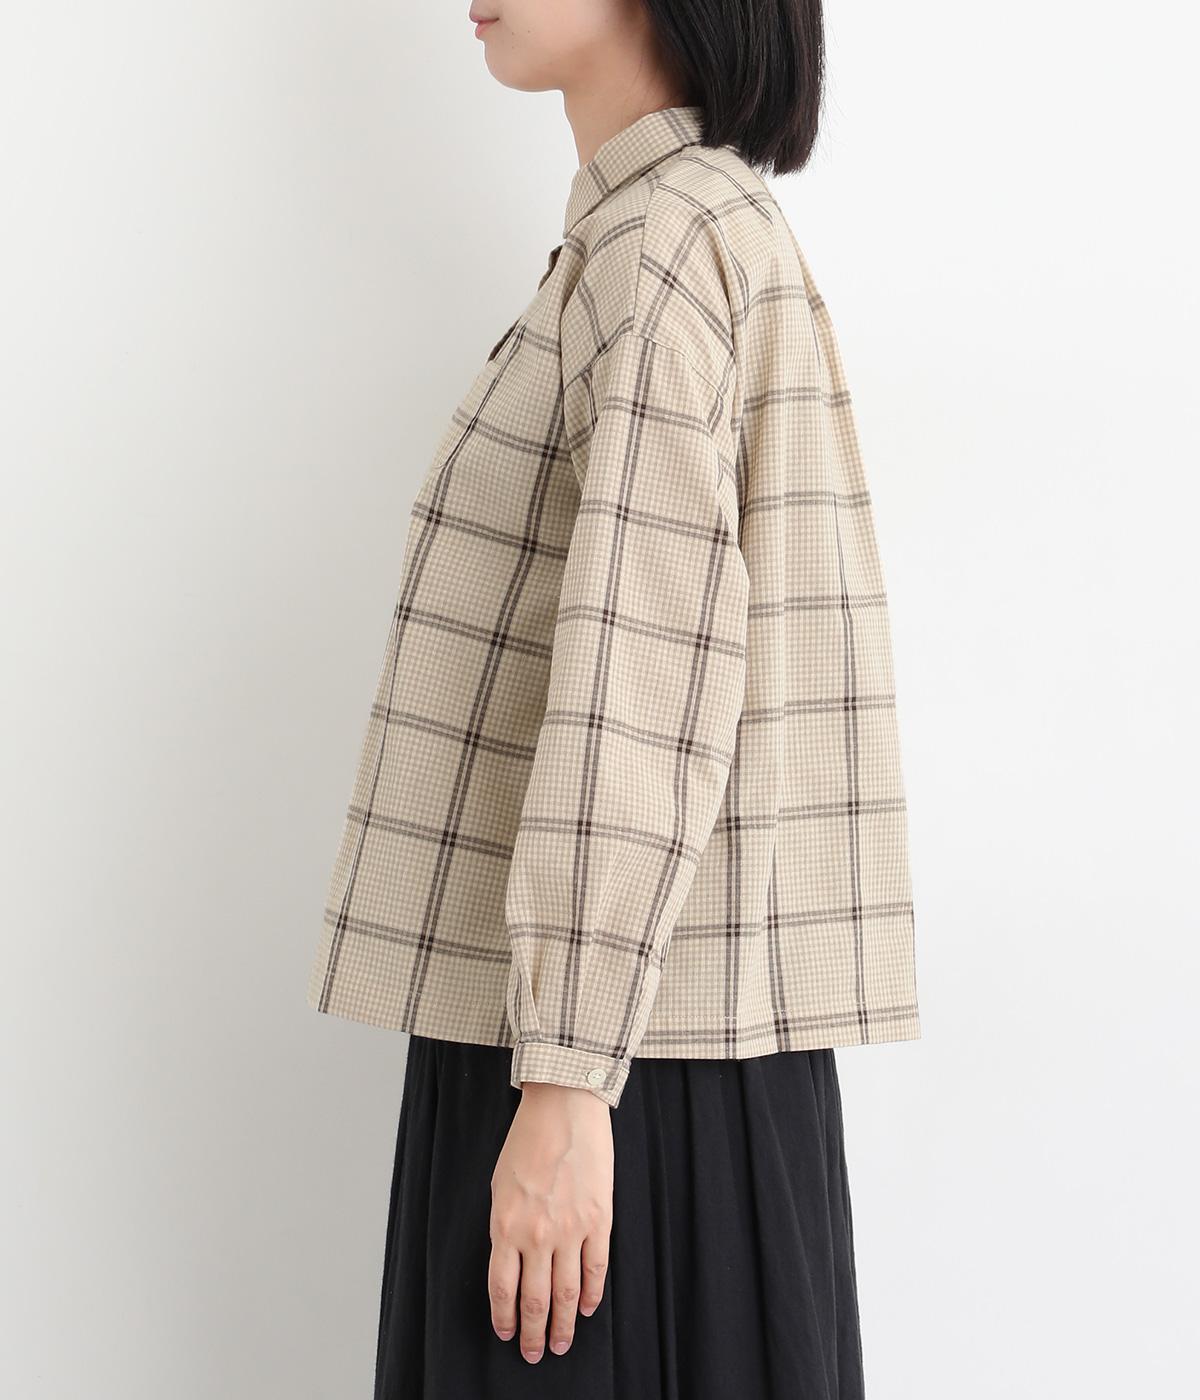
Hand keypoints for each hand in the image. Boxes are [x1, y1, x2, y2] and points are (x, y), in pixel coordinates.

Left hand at [488, 1080, 613, 1362]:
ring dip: (563, 1324)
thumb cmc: (527, 1141)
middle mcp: (536, 1234)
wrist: (563, 1108)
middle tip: (536, 1354)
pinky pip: (595, 1267)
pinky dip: (591, 1293)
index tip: (507, 1335)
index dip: (505, 1317)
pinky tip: (586, 1308)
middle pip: (535, 1299)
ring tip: (561, 1343)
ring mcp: (570, 1229)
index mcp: (506, 1225)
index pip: (502, 1288)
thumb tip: (511, 1262)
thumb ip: (505, 1226)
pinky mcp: (598, 1219)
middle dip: (534, 1333)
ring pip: (566, 1292)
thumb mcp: (501, 1186)